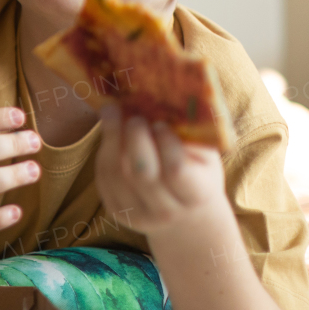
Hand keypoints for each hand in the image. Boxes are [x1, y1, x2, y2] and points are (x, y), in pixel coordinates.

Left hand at [95, 104, 230, 237]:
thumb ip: (191, 131)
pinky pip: (103, 177)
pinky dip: (104, 150)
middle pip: (141, 173)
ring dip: (112, 138)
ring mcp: (138, 215)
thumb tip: (168, 94)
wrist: (184, 210)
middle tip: (134, 116)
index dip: (166, 144)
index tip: (160, 123)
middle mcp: (167, 211)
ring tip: (113, 111)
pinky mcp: (116, 209)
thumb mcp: (205, 153)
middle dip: (135, 139)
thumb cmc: (197, 170)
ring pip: (116, 174)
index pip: (176, 171)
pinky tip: (110, 130)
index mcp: (196, 195)